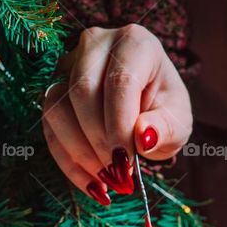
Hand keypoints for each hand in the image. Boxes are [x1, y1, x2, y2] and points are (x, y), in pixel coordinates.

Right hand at [42, 25, 191, 202]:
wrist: (145, 106)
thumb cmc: (163, 110)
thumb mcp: (177, 122)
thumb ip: (165, 129)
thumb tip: (142, 137)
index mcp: (135, 43)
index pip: (120, 80)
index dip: (119, 125)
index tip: (126, 163)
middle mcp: (96, 44)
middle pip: (83, 90)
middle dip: (98, 141)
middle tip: (118, 175)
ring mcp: (68, 64)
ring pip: (57, 107)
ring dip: (80, 153)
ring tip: (108, 181)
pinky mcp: (52, 89)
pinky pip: (49, 127)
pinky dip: (68, 161)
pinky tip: (91, 184)